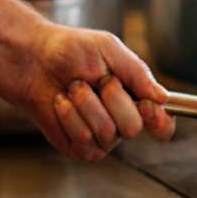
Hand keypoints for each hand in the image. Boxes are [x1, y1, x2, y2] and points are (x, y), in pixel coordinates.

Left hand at [15, 23, 174, 161]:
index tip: (147, 106)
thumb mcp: (109, 50)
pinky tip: (61, 102)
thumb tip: (162, 97)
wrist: (34, 59)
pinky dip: (69, 116)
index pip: (161, 124)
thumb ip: (138, 73)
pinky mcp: (76, 147)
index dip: (160, 121)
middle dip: (114, 99)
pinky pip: (82, 140)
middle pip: (134, 128)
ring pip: (106, 133)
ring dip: (87, 104)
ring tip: (74, 87)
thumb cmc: (72, 50)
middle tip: (98, 80)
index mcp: (135, 98)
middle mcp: (121, 122)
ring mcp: (99, 138)